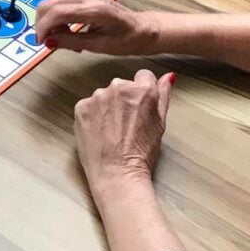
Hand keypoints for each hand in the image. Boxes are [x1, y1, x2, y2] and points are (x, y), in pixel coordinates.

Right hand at [35, 0, 158, 53]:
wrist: (142, 27)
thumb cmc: (126, 39)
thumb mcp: (100, 46)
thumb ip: (72, 42)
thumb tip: (49, 42)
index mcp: (93, 9)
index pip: (57, 13)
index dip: (43, 28)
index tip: (41, 43)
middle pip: (49, 5)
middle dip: (43, 25)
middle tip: (48, 43)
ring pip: (52, 4)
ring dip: (51, 23)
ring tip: (64, 40)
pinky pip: (60, 4)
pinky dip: (58, 18)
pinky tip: (69, 31)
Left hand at [74, 69, 173, 199]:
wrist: (116, 174)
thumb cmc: (142, 153)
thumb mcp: (160, 124)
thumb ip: (164, 96)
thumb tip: (168, 77)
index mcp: (141, 90)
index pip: (144, 76)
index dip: (144, 92)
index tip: (141, 106)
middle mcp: (118, 87)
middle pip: (123, 85)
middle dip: (126, 99)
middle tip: (128, 123)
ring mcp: (97, 96)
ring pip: (105, 95)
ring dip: (108, 107)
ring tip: (113, 130)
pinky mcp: (81, 107)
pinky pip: (89, 105)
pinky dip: (93, 115)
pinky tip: (100, 132)